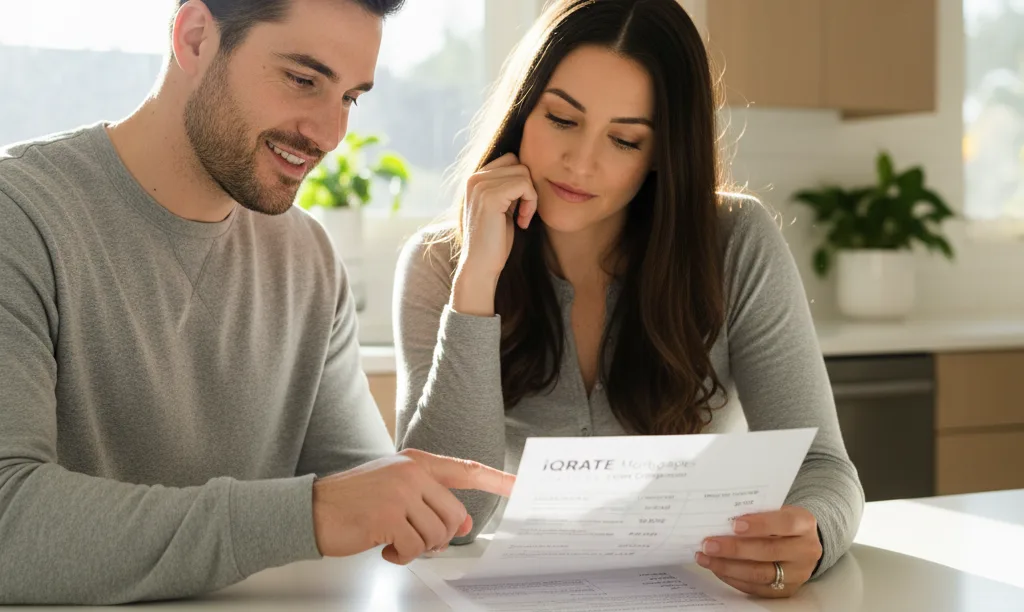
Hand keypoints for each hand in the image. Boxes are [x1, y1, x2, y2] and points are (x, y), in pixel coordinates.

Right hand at [311, 449, 515, 564]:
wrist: (311, 509)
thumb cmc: (352, 502)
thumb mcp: (397, 493)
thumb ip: (431, 501)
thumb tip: (463, 521)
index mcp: (416, 462)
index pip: (465, 469)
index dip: (495, 479)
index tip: (519, 486)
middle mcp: (411, 472)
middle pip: (452, 514)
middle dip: (438, 536)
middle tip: (414, 539)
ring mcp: (400, 492)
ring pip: (436, 533)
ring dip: (418, 547)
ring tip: (395, 541)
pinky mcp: (388, 516)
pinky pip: (414, 548)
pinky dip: (401, 557)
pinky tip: (384, 548)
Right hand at [451, 153, 537, 316]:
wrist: (481, 265)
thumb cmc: (495, 240)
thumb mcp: (502, 207)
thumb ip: (508, 187)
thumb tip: (529, 167)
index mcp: (475, 178)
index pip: (510, 159)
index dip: (522, 182)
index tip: (519, 207)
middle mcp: (474, 178)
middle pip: (519, 163)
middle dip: (528, 188)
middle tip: (523, 213)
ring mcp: (480, 185)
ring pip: (524, 173)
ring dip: (531, 197)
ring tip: (522, 218)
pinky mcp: (490, 196)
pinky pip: (525, 185)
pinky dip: (530, 204)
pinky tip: (522, 222)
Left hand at [695, 505, 821, 598]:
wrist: (802, 543)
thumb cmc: (780, 522)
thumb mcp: (776, 510)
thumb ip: (756, 513)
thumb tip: (719, 519)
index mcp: (805, 524)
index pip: (785, 523)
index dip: (760, 524)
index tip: (734, 524)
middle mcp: (806, 550)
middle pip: (768, 551)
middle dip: (735, 549)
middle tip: (709, 544)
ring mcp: (798, 574)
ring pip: (760, 573)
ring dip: (728, 566)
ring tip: (706, 558)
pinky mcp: (786, 590)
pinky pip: (756, 588)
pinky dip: (732, 578)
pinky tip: (716, 568)